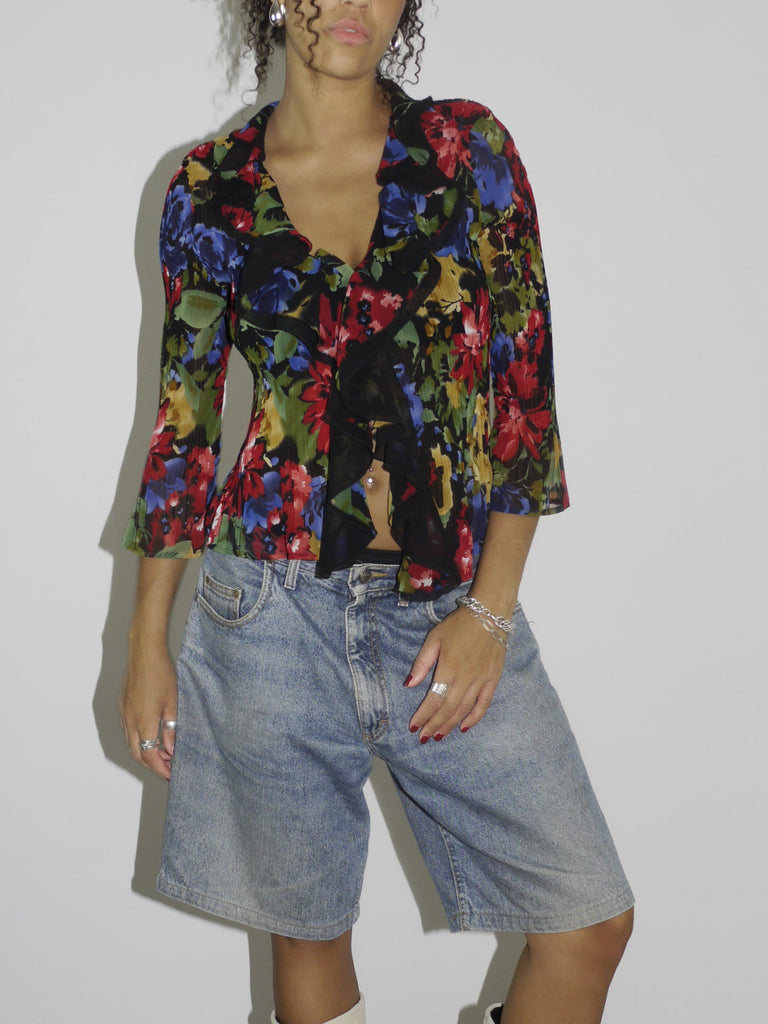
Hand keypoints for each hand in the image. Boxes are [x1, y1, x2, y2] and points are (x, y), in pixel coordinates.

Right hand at [120, 639, 177, 780]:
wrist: (144, 653)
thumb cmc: (161, 674)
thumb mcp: (173, 703)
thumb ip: (171, 729)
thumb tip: (170, 750)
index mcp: (143, 722)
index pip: (149, 756)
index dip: (160, 768)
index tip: (171, 775)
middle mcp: (129, 721)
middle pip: (137, 754)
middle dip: (152, 764)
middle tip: (168, 768)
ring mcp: (124, 713)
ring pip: (131, 743)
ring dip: (145, 753)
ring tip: (163, 754)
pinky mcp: (123, 706)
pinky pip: (128, 731)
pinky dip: (139, 740)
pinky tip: (151, 737)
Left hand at [404, 607, 506, 741]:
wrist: (489, 615)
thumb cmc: (458, 625)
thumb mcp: (434, 638)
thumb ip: (422, 663)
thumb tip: (409, 684)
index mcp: (448, 669)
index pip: (433, 699)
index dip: (423, 715)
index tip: (413, 726)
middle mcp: (465, 679)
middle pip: (447, 709)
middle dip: (434, 725)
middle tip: (423, 737)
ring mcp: (481, 681)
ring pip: (464, 710)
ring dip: (450, 725)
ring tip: (439, 736)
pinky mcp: (493, 680)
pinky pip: (483, 704)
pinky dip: (474, 718)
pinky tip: (464, 727)